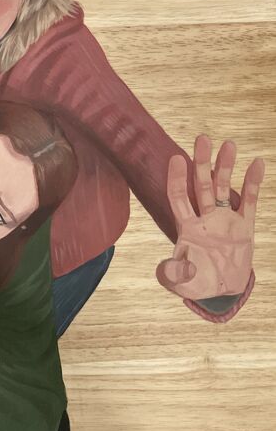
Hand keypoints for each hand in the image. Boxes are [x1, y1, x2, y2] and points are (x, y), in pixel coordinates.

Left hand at [156, 135, 263, 299]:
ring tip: (229, 144)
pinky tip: (257, 163)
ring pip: (224, 188)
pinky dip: (252, 183)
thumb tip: (178, 266)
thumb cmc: (196, 283)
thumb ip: (172, 274)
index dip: (177, 179)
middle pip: (201, 185)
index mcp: (186, 227)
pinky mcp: (244, 227)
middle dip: (202, 162)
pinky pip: (249, 201)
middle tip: (202, 138)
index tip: (176, 158)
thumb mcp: (179, 283)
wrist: (221, 292)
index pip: (178, 197)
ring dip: (226, 167)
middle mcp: (205, 218)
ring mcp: (225, 220)